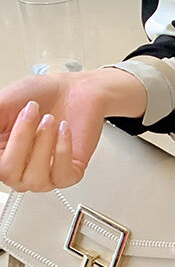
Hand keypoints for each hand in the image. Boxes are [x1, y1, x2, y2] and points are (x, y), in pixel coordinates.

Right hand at [0, 71, 109, 191]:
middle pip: (8, 173)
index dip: (0, 152)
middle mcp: (19, 168)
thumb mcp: (2, 104)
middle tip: (31, 112)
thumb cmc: (40, 95)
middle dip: (21, 138)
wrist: (75, 88)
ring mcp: (43, 173)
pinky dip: (63, 149)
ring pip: (35, 178)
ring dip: (43, 143)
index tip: (4, 126)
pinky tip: (63, 129)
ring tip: (50, 119)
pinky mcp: (69, 174)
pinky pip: (62, 176)